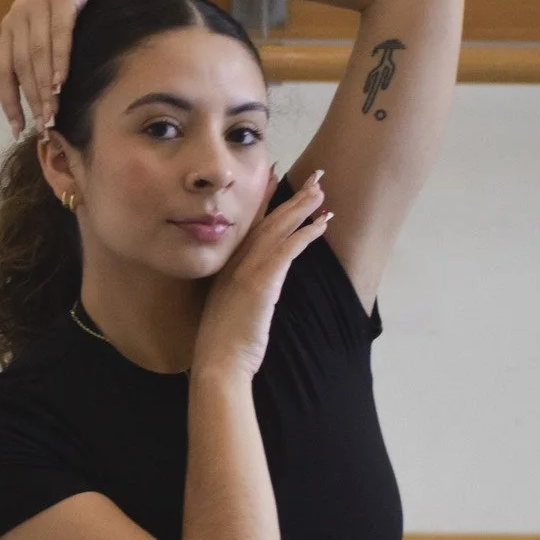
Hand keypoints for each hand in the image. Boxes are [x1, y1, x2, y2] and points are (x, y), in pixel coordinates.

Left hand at [0, 0, 127, 137]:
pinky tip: (62, 81)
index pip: (3, 73)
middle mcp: (18, 16)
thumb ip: (36, 55)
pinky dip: (59, 59)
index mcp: (10, 27)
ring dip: (45, 86)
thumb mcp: (48, 25)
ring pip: (38, 54)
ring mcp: (38, 3)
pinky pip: (59, 33)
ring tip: (53, 111)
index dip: (9, 103)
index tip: (17, 130)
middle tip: (43, 125)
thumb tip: (25, 94)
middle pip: (22, 67)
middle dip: (32, 100)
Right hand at [191, 167, 332, 380]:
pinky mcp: (259, 282)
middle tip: (315, 179)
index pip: (249, 225)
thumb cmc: (224, 343)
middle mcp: (234, 262)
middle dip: (292, 198)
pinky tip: (321, 223)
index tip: (277, 176)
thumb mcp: (230, 308)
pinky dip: (304, 234)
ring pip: (277, 229)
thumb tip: (256, 286)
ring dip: (302, 208)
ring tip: (322, 191)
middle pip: (267, 220)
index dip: (264, 199)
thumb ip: (240, 290)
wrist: (217, 363)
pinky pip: (286, 250)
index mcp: (226, 266)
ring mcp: (245, 270)